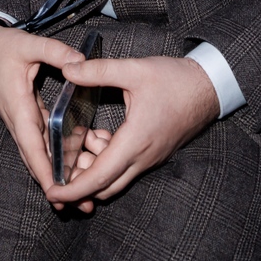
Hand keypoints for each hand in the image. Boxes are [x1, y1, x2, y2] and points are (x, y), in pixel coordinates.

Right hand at [0, 25, 87, 196]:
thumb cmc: (2, 46)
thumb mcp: (28, 43)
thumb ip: (54, 51)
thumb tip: (80, 62)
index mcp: (18, 106)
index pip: (31, 145)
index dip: (44, 170)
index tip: (57, 192)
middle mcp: (18, 119)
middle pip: (35, 158)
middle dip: (54, 183)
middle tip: (81, 204)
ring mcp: (20, 119)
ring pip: (38, 153)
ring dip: (54, 173)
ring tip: (80, 194)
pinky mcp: (26, 115)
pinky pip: (40, 141)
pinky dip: (53, 156)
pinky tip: (70, 165)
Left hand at [46, 55, 219, 207]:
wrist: (208, 87)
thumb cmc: (175, 80)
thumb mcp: (134, 69)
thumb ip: (98, 70)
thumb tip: (67, 69)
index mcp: (135, 141)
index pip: (99, 176)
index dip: (73, 188)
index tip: (52, 192)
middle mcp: (143, 157)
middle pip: (105, 186)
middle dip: (79, 181)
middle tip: (60, 162)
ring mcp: (149, 158)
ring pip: (115, 179)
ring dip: (95, 168)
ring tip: (85, 138)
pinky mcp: (153, 153)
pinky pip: (125, 168)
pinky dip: (107, 160)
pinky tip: (101, 136)